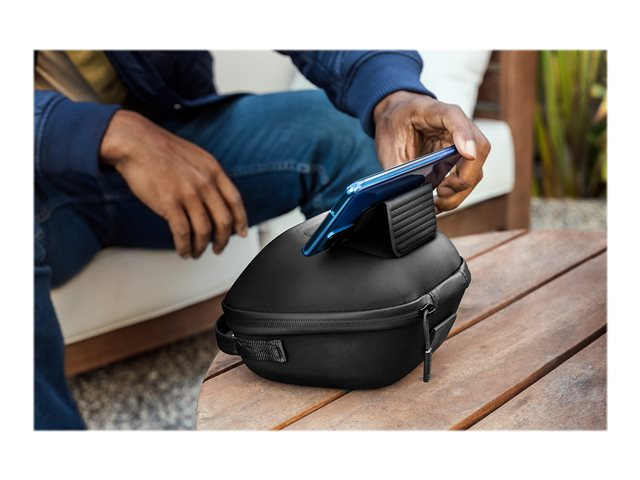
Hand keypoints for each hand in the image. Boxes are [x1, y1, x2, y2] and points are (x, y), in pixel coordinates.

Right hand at [100, 110, 247, 257]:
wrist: (134, 141)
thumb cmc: (159, 148)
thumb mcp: (194, 157)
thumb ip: (208, 175)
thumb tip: (215, 196)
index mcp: (213, 170)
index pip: (235, 201)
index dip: (240, 220)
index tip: (241, 232)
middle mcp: (205, 183)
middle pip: (223, 220)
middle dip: (222, 240)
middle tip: (218, 248)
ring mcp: (188, 193)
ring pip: (204, 231)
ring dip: (201, 247)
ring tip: (196, 252)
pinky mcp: (169, 203)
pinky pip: (183, 233)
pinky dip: (184, 246)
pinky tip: (182, 250)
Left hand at [373, 91, 490, 211]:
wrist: (396, 116)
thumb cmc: (394, 123)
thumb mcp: (388, 143)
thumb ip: (397, 166)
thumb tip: (404, 192)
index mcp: (435, 111)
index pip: (456, 118)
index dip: (465, 136)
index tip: (468, 154)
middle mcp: (456, 124)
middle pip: (478, 149)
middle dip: (464, 177)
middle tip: (442, 192)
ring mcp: (462, 140)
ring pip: (476, 167)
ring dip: (461, 189)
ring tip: (439, 202)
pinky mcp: (460, 155)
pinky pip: (468, 175)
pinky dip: (458, 191)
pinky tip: (441, 200)